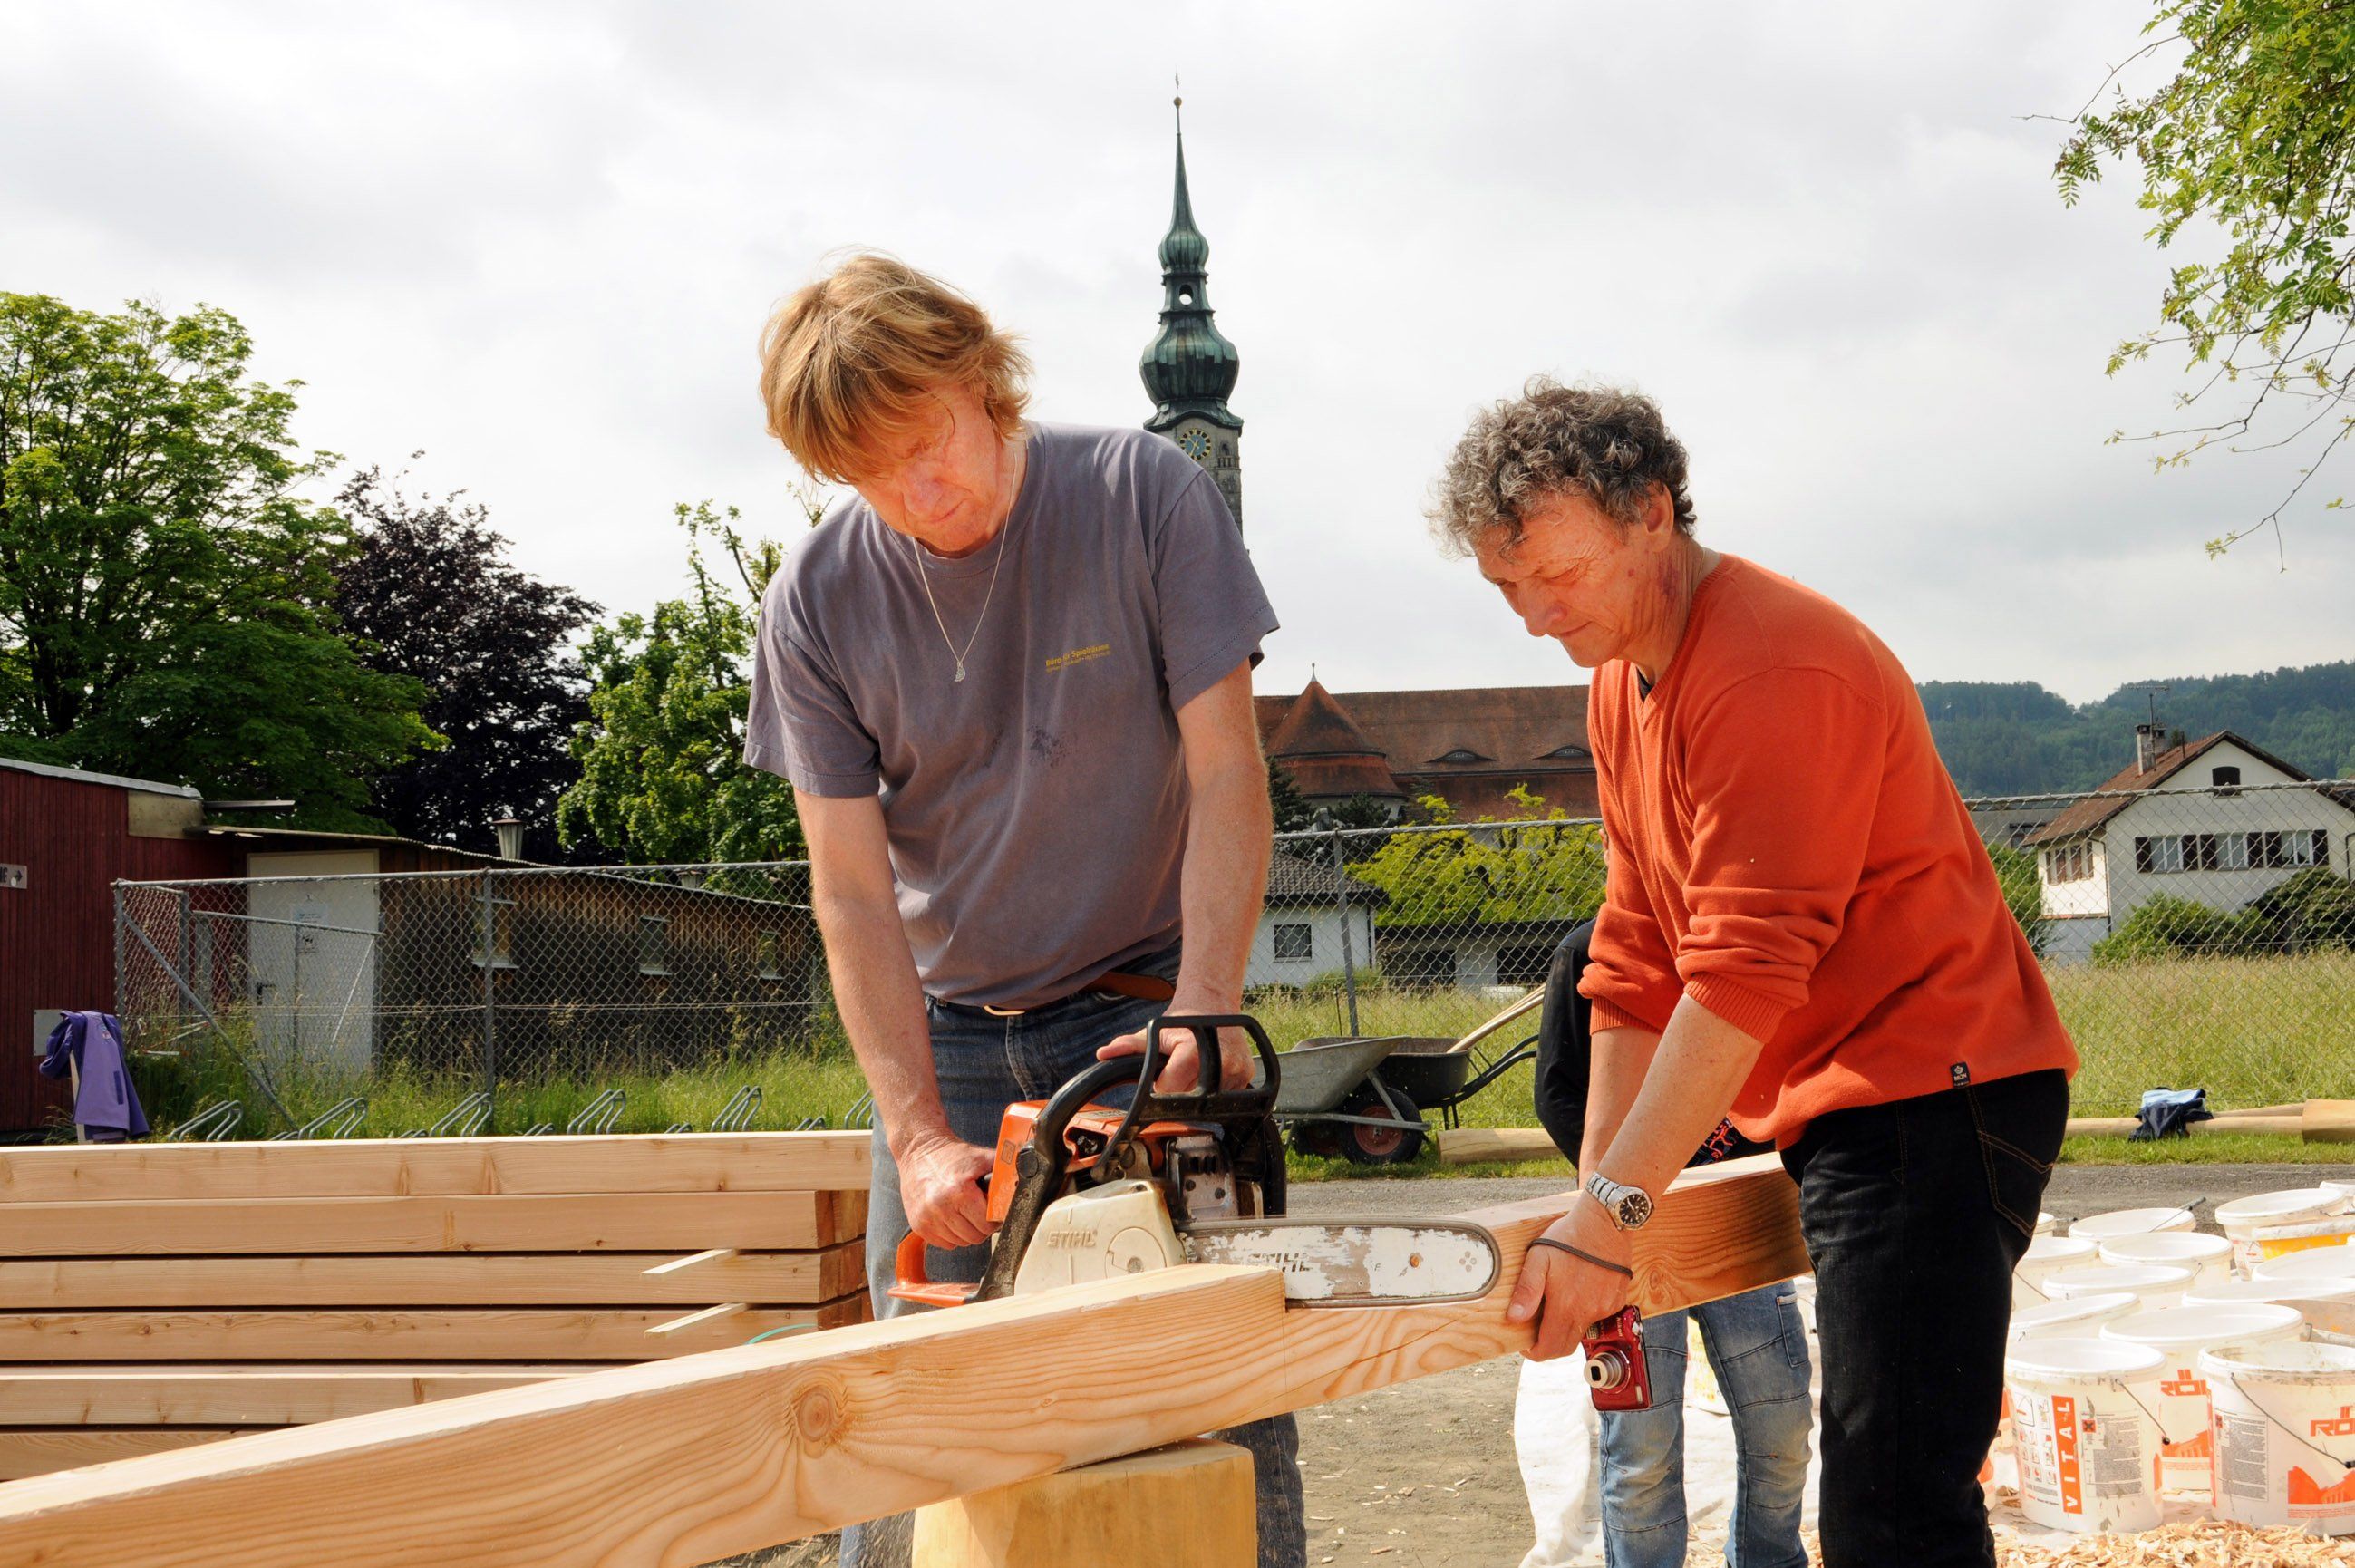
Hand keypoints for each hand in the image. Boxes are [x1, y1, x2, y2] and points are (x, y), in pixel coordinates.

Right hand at [896, 1133, 996, 1249]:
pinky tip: (951, 1216)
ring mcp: (927, 1218)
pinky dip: (951, 1234)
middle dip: (982, 1226)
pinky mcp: (918, 1225)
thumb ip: (1004, 1170)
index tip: (993, 1210)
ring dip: (966, 1231)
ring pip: (960, 1242)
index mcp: (960, 1192)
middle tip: (980, 1211)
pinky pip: (944, 1243)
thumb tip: (1026, 1177)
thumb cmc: (951, 1155)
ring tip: (964, 1211)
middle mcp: (941, 1208)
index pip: (987, 1224)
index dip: (994, 1218)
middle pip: (975, 1237)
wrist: (918, 1151)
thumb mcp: (981, 1157)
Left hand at [1096, 1015, 1254, 1092]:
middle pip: (1188, 1099)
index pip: (1169, 1091)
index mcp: (1193, 1053)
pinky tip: (1210, 1073)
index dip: (1162, 1085)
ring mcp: (1236, 1070)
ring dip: (1197, 1091)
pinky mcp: (1247, 1075)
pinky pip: (1224, 1098)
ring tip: (1195, 1069)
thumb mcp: (1154, 1031)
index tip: (1165, 1071)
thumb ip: (1128, 1046)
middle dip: (1179, 1089)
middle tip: (1180, 1068)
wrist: (1213, 1004)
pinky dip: (1214, 1091)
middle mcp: (1219, 1062)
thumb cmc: (1183, 1019)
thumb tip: (1104, 1053)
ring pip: (1207, 1102)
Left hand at [1507, 1198, 1634, 1361]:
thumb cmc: (1571, 1237)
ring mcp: (1606, 1307)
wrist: (1606, 1222)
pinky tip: (1578, 1289)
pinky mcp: (1617, 1299)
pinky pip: (1598, 1315)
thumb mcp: (1539, 1258)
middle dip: (1549, 1344)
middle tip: (1537, 1329)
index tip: (1526, 1345)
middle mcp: (1589, 1312)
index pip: (1551, 1348)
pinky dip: (1584, 1311)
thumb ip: (1527, 1290)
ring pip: (1582, 1330)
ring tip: (1557, 1300)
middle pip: (1567, 1346)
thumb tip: (1515, 1317)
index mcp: (1567, 1306)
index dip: (1535, 1353)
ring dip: (1567, 1325)